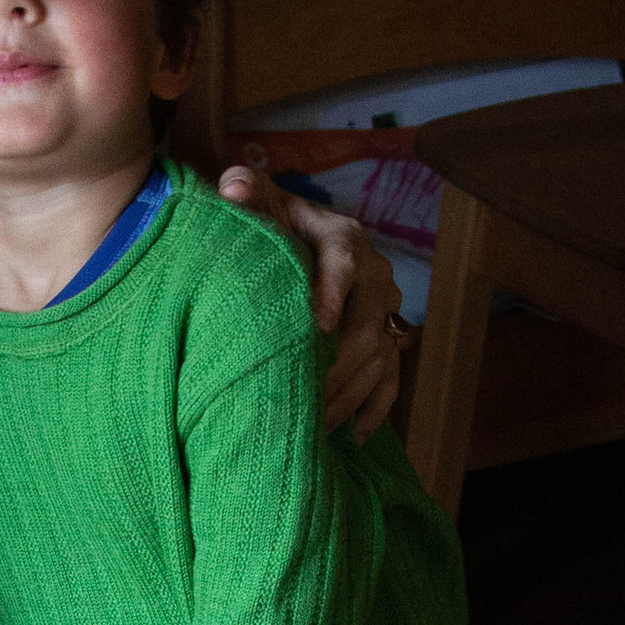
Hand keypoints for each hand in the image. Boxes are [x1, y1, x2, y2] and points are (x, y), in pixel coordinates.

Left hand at [216, 169, 404, 441]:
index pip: (345, 261)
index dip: (333, 292)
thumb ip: (245, 191)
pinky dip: (374, 411)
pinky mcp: (386, 342)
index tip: (316, 327)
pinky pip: (390, 381)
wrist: (288, 239)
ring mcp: (384, 312)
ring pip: (379, 359)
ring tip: (313, 426)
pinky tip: (352, 439)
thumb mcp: (254, 200)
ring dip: (347, 395)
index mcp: (343, 236)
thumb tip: (234, 185)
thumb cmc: (267, 222)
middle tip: (302, 397)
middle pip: (366, 324)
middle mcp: (374, 275)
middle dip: (335, 364)